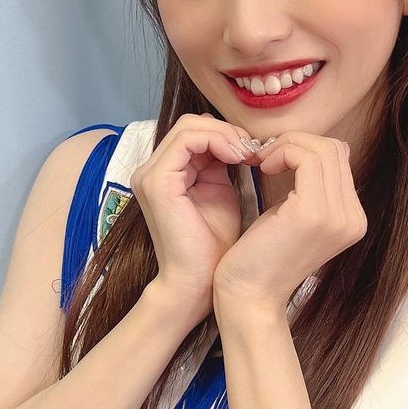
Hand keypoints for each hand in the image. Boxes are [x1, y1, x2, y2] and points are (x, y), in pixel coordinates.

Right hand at [131, 114, 258, 321]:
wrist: (199, 284)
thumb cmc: (215, 248)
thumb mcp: (222, 194)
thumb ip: (223, 165)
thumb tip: (240, 140)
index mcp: (167, 173)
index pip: (196, 132)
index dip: (228, 135)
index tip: (257, 152)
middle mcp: (151, 170)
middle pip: (191, 124)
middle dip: (228, 131)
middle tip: (255, 150)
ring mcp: (150, 175)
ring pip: (189, 126)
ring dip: (225, 135)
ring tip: (249, 154)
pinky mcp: (157, 182)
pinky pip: (188, 140)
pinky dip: (217, 141)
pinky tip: (239, 157)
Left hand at [212, 131, 367, 312]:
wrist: (250, 295)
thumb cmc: (262, 256)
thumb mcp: (294, 216)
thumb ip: (309, 188)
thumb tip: (304, 150)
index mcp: (352, 219)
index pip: (339, 159)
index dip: (305, 148)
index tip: (275, 158)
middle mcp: (353, 219)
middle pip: (334, 149)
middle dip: (296, 142)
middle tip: (266, 155)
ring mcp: (338, 216)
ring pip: (322, 149)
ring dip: (287, 145)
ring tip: (264, 161)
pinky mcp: (314, 212)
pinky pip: (306, 158)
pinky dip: (282, 152)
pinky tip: (264, 167)